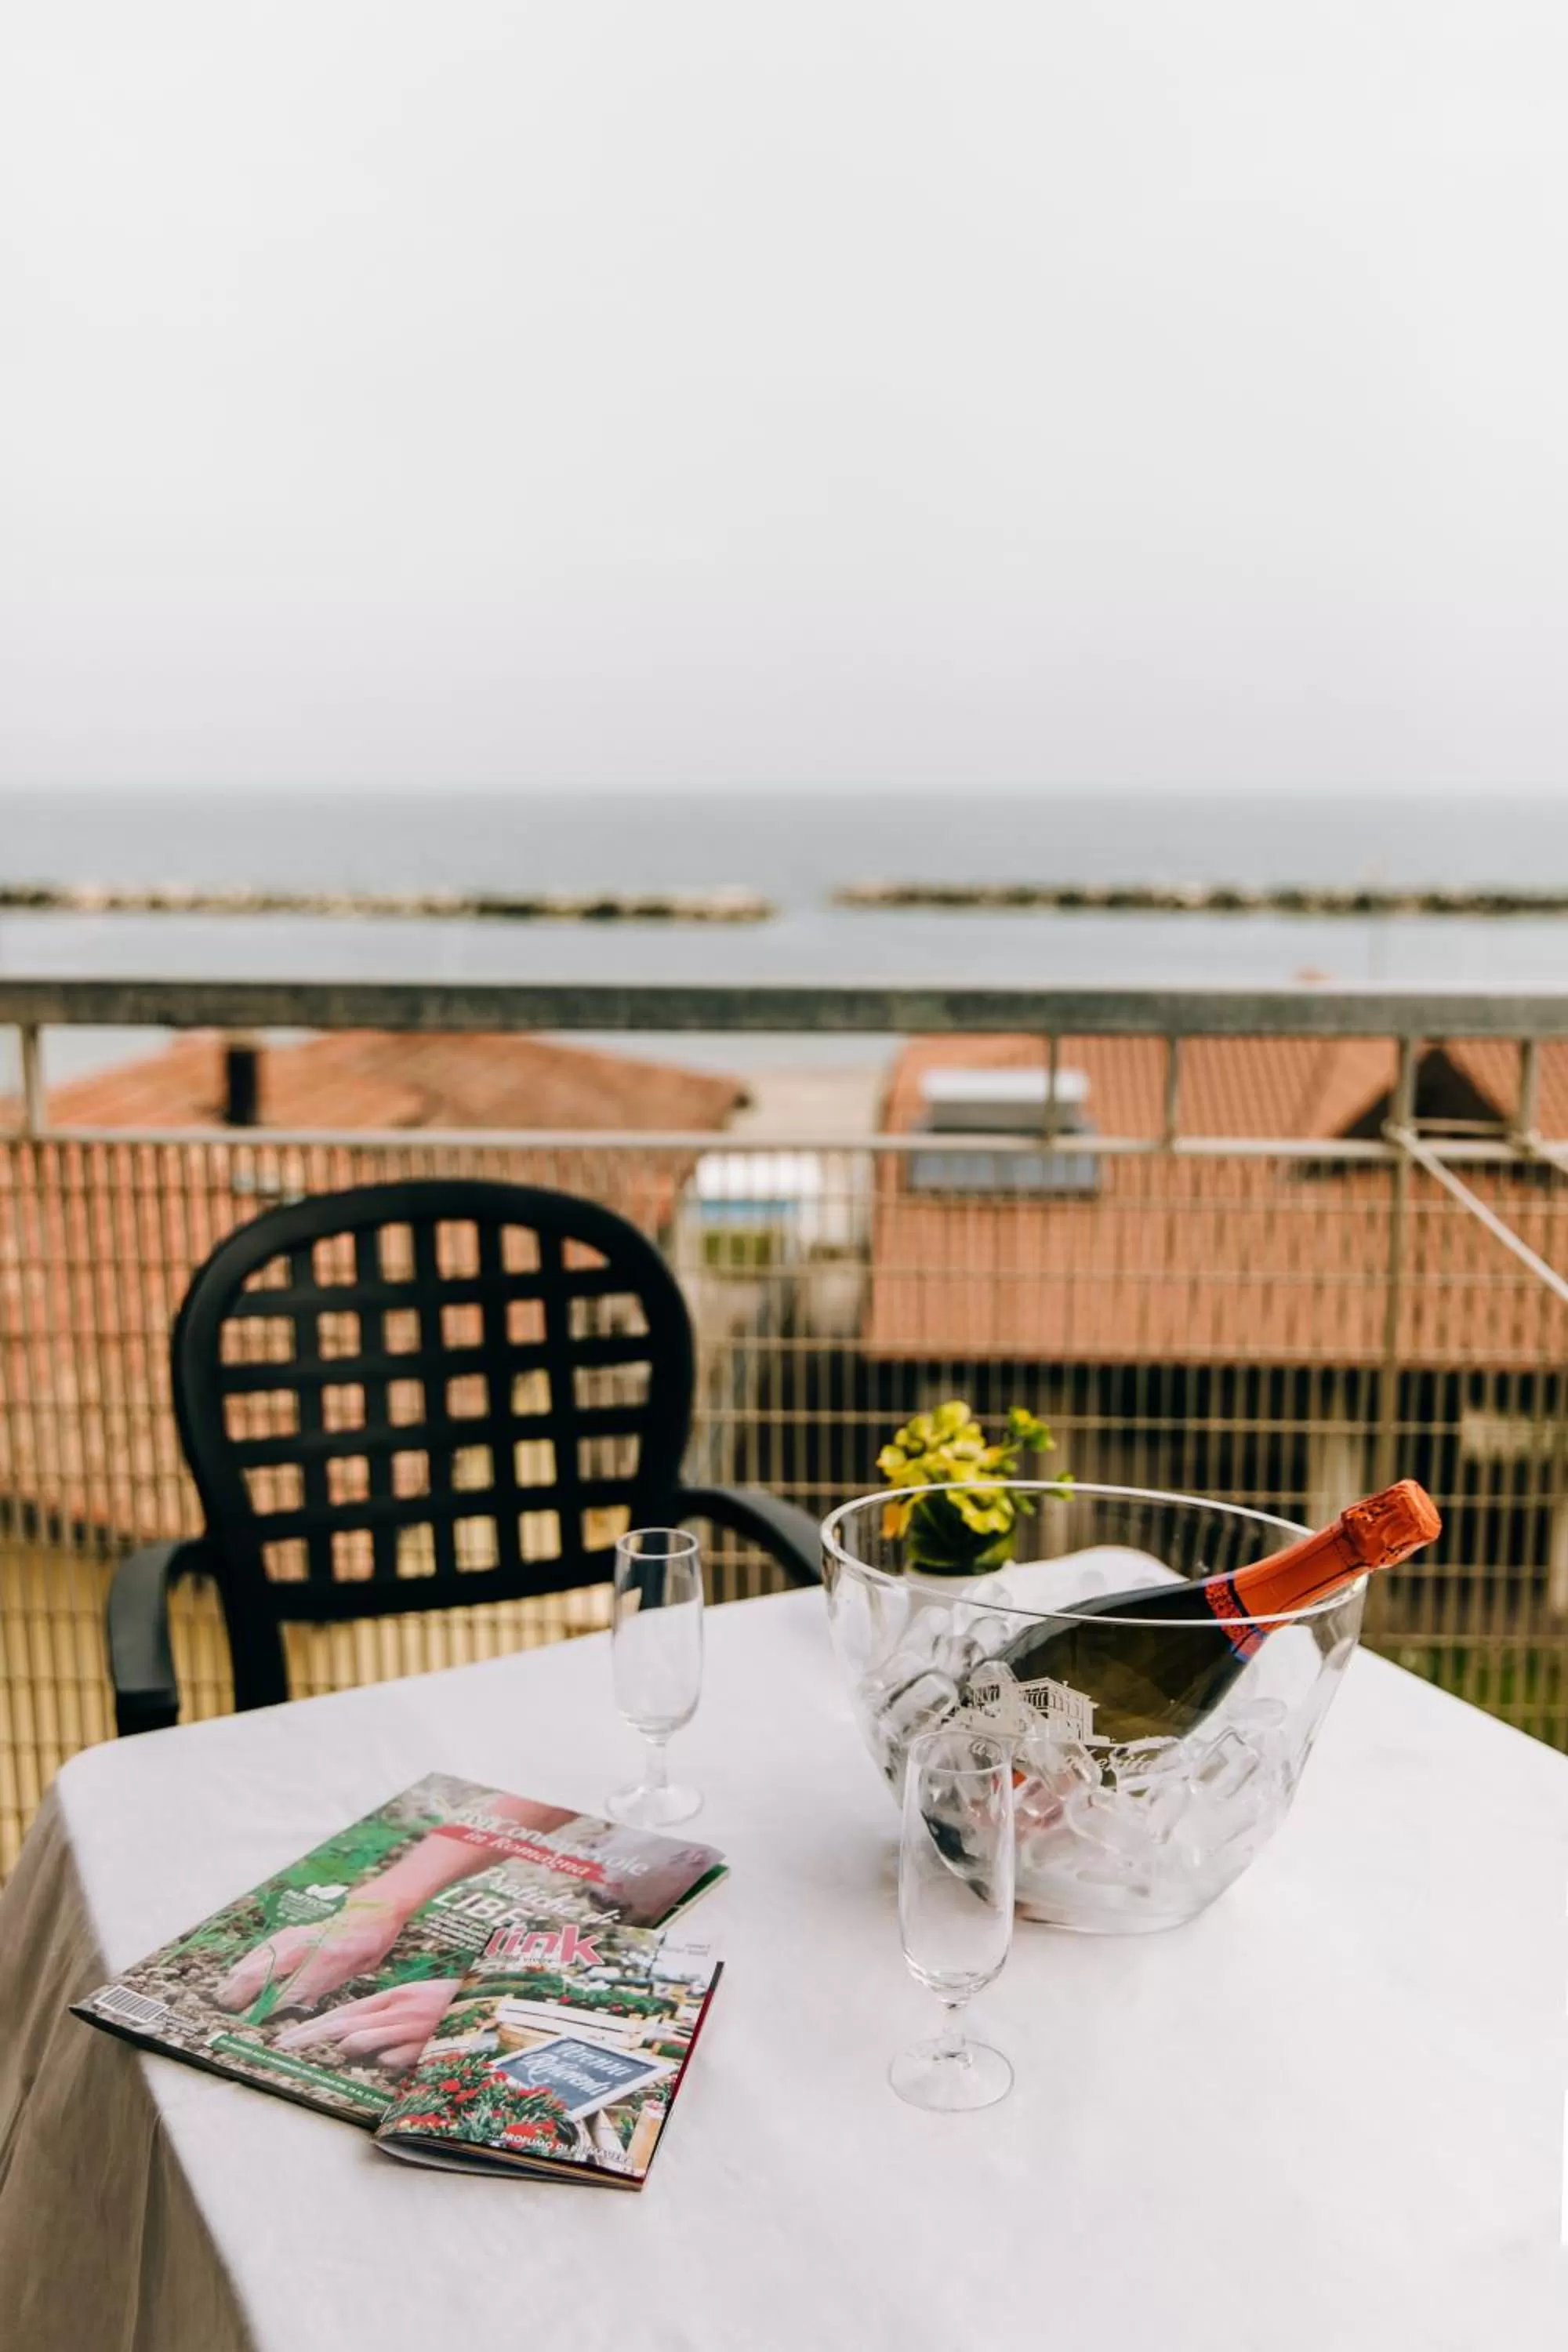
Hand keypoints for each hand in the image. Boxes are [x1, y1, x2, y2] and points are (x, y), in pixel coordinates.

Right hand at [214, 1894, 405, 2014]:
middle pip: (271, 1967)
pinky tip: (243, 1964)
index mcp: (331, 1958)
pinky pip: (272, 1941)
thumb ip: (331, 1982)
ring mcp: (304, 1930)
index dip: (272, 2004)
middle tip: (227, 2004)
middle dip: (246, 1987)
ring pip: (266, 1952)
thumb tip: (304, 2002)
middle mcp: (312, 1943)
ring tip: (225, 1987)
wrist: (380, 1900)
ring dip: (244, 1970)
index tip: (253, 2017)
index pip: (294, 1987)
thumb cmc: (375, 1937)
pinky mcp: (301, 1923)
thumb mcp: (361, 1966)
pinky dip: (254, 1954)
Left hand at [271, 1977, 461, 2070]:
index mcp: (391, 1999)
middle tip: (283, 2048)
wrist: (487, 2003)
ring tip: (340, 2049)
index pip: (341, 2014)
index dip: (312, 2026)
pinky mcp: (426, 2044)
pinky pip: (398, 2057)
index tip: (284, 2039)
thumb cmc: (446, 2005)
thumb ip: (382, 2020)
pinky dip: (392, 2059)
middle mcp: (395, 2011)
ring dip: (352, 2044)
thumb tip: (349, 2042)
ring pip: (366, 2037)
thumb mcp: (411, 2004)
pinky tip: (391, 2057)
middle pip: (343, 2024)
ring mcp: (410, 2027)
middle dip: (312, 2036)